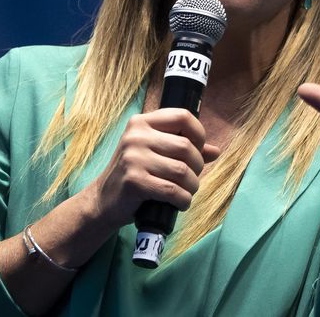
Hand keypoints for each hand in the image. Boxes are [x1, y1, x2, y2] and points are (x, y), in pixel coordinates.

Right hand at [80, 108, 220, 230]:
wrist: (103, 201)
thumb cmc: (134, 174)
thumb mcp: (155, 155)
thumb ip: (183, 150)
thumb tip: (216, 151)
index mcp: (142, 122)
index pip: (183, 116)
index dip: (199, 134)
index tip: (198, 150)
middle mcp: (136, 136)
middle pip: (187, 147)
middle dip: (197, 167)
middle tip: (191, 179)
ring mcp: (133, 158)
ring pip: (182, 170)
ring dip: (192, 186)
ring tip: (186, 192)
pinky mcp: (134, 181)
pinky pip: (172, 190)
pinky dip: (183, 199)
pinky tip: (180, 203)